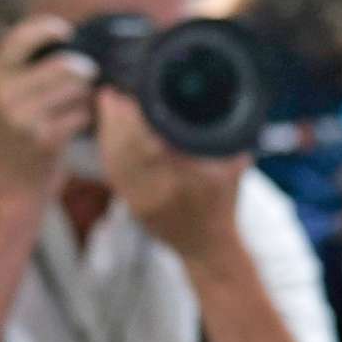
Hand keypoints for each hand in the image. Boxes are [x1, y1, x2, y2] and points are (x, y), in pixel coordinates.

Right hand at [0, 16, 93, 201]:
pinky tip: (78, 126)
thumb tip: (64, 42)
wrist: (6, 191)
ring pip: (77, 89)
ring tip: (77, 108)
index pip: (20, 38)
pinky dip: (87, 119)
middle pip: (64, 65)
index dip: (48, 28)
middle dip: (83, 72)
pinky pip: (83, 115)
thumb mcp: (3, 101)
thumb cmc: (12, 142)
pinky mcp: (45, 138)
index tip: (67, 31)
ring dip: (86, 97)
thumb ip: (23, 73)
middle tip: (86, 81)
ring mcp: (23, 116)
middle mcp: (3, 94)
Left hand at [96, 92, 246, 262]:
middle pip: (124, 147)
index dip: (132, 116)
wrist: (209, 248)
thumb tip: (223, 105)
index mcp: (184, 179)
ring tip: (107, 106)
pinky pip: (113, 173)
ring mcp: (141, 201)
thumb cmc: (224, 206)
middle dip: (114, 118)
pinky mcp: (131, 206)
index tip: (129, 95)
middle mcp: (158, 191)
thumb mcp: (235, 169)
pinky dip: (108, 150)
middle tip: (111, 94)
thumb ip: (228, 140)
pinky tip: (108, 133)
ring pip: (114, 159)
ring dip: (107, 131)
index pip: (147, 141)